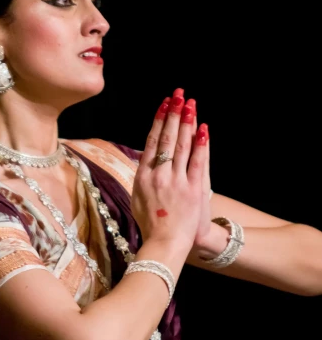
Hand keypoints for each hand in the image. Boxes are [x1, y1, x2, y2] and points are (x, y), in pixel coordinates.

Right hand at [131, 88, 208, 246]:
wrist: (165, 244)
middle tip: (178, 95)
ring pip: (181, 145)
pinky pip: (197, 162)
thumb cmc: (151, 224)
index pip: (152, 141)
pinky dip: (200, 144)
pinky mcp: (192, 189)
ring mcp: (176, 181)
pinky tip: (203, 128)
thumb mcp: (138, 198)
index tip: (164, 104)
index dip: (158, 120)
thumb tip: (146, 157)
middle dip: (173, 114)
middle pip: (166, 138)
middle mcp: (158, 175)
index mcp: (143, 176)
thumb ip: (143, 176)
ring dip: (186, 122)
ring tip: (189, 104)